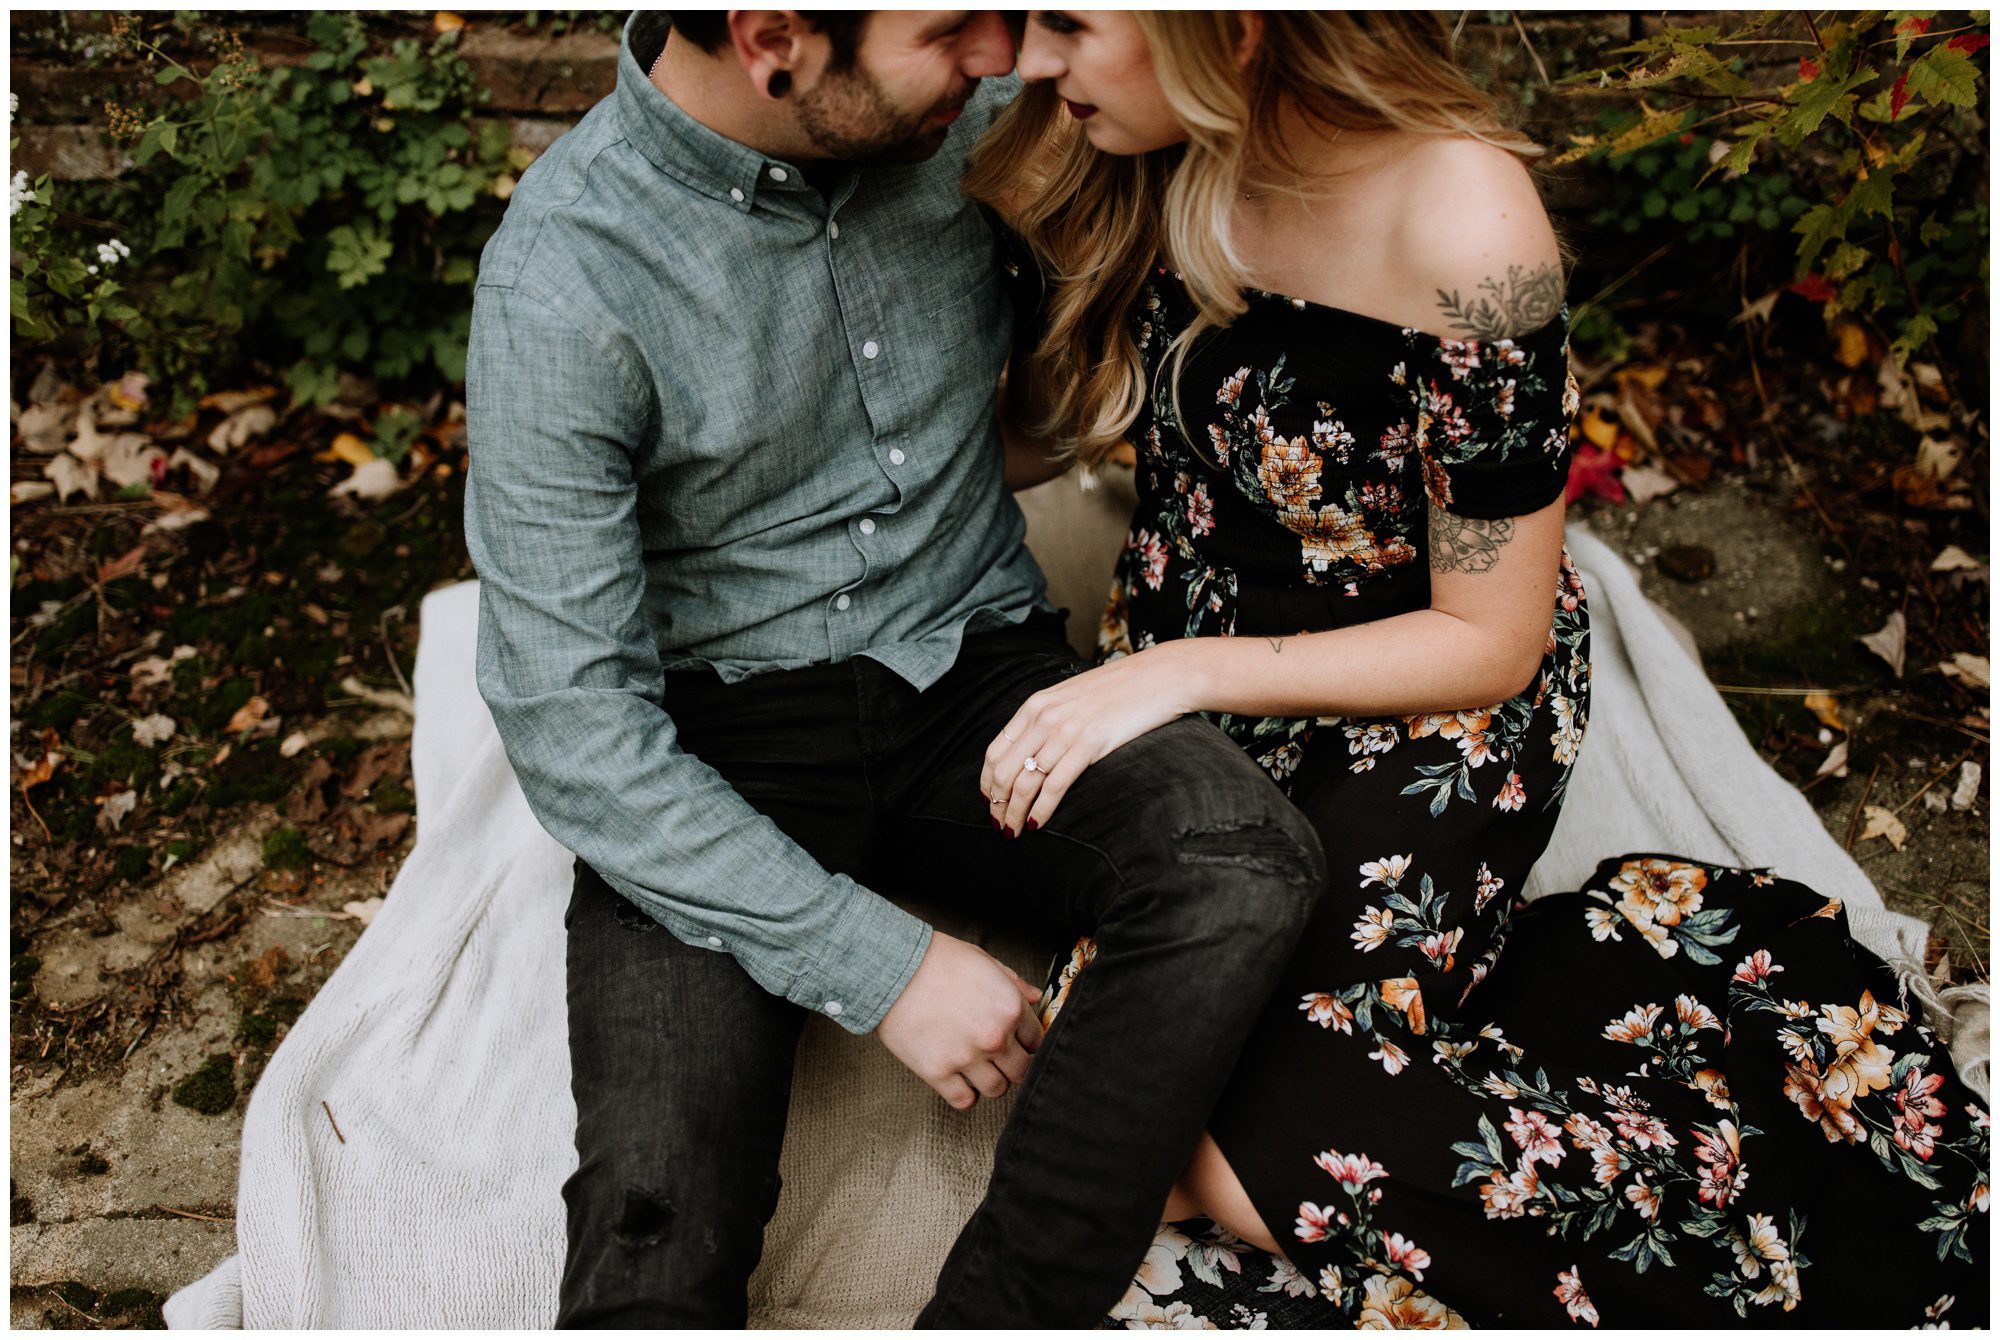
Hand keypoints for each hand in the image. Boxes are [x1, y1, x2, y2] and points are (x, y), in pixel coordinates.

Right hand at [876, 930, 1045, 1109]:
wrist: (893, 968)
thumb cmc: (937, 959)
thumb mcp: (984, 961)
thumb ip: (1014, 982)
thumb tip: (1036, 997)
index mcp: (1010, 1008)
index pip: (1037, 1041)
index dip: (1028, 1041)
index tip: (1018, 1042)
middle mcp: (994, 1037)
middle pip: (1022, 1070)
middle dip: (1014, 1064)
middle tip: (1000, 1058)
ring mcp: (967, 1058)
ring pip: (997, 1089)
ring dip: (991, 1081)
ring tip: (978, 1068)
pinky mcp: (938, 1072)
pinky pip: (965, 1101)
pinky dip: (966, 1095)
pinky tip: (959, 1080)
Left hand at [980, 643, 1196, 836]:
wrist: (1160, 677)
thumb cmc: (1120, 690)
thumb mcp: (1072, 697)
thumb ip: (1049, 719)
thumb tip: (1032, 752)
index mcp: (1035, 705)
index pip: (994, 751)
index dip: (986, 782)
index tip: (989, 801)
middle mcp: (1044, 718)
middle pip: (1003, 770)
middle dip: (996, 804)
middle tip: (998, 826)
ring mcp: (1065, 731)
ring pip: (1025, 782)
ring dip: (1014, 813)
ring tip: (1013, 833)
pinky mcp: (1088, 745)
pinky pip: (1054, 786)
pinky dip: (1041, 810)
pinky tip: (1037, 824)